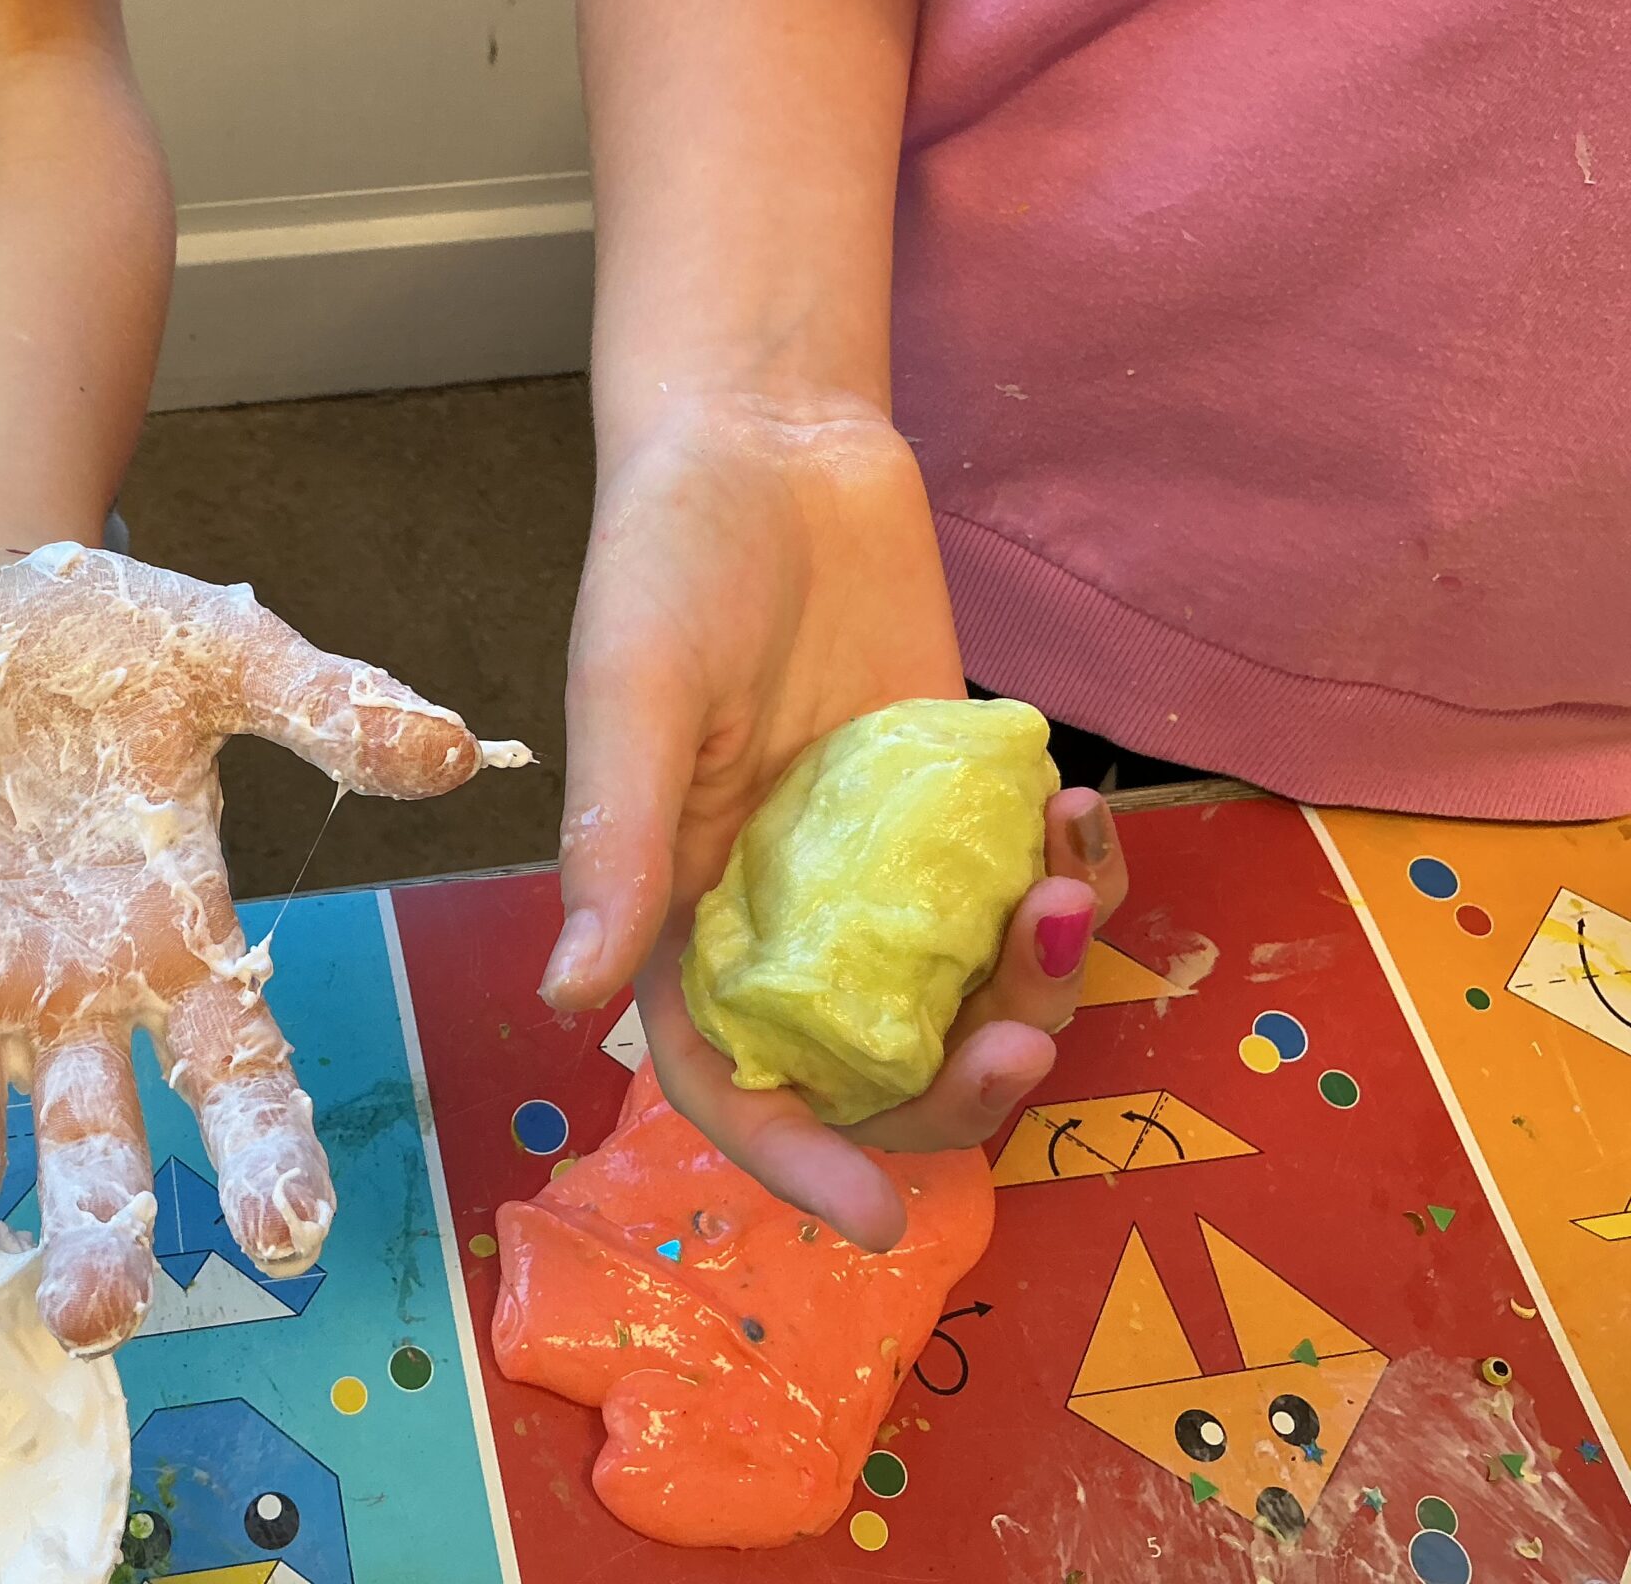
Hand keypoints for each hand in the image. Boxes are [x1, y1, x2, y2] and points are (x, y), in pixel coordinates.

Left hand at [0, 544, 513, 1353]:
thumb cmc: (106, 639)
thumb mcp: (226, 656)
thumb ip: (329, 707)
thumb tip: (461, 747)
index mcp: (168, 942)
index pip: (232, 1073)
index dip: (263, 1154)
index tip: (287, 1234)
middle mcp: (62, 990)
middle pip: (87, 1138)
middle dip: (93, 1231)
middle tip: (95, 1319)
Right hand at [542, 395, 1127, 1247]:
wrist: (771, 439)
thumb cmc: (668, 554)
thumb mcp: (631, 688)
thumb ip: (615, 841)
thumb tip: (568, 1002)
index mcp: (684, 907)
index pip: (731, 1072)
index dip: (794, 1154)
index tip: (878, 1214)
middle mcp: (786, 909)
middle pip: (874, 1064)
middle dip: (954, 1086)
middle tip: (1024, 1042)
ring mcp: (883, 863)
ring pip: (970, 994)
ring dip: (1036, 986)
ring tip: (1068, 892)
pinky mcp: (959, 803)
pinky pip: (1030, 892)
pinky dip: (1075, 886)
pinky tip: (1085, 817)